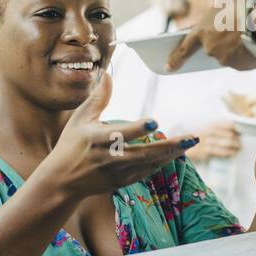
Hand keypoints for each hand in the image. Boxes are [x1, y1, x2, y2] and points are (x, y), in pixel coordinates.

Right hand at [33, 72, 197, 201]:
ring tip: (190, 142)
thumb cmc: (70, 145)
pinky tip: (176, 153)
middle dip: (169, 146)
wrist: (62, 182)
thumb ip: (98, 98)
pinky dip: (162, 163)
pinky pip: (147, 172)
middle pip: (143, 153)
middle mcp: (109, 158)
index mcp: (97, 139)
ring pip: (149, 164)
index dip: (137, 129)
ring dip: (171, 154)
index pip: (120, 134)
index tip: (154, 122)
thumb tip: (109, 74)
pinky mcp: (123, 182)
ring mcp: (117, 172)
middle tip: (192, 138)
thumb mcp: (80, 119)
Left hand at [168, 0, 255, 71]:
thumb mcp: (225, 3)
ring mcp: (226, 59)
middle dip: (221, 41)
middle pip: (212, 49)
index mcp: (202, 32)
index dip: (175, 58)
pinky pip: (243, 60)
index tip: (168, 67)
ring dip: (236, 46)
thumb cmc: (245, 5)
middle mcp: (210, 49)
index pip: (184, 49)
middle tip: (233, 30)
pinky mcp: (242, 66)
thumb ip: (217, 16)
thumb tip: (220, 26)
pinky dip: (248, 53)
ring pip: (229, 54)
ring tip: (250, 32)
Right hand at [186, 120, 241, 160]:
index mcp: (212, 125)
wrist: (185, 146)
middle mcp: (210, 132)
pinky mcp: (206, 151)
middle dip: (237, 140)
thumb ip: (222, 129)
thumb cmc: (202, 138)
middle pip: (230, 135)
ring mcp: (208, 141)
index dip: (238, 129)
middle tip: (241, 143)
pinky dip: (229, 152)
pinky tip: (233, 153)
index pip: (229, 125)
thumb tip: (238, 132)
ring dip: (235, 146)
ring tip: (239, 148)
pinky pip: (221, 152)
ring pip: (227, 143)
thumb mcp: (209, 129)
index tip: (243, 132)